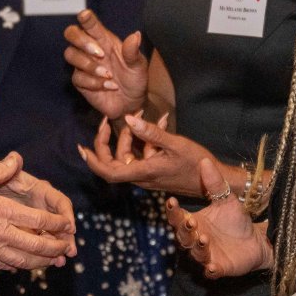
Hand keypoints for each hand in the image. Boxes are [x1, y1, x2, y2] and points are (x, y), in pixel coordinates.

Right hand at [0, 153, 75, 270]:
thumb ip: (0, 170)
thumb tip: (17, 157)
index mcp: (1, 211)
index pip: (38, 222)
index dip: (57, 225)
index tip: (67, 225)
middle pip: (37, 246)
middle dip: (56, 247)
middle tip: (66, 247)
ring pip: (24, 261)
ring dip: (42, 261)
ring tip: (53, 259)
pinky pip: (6, 266)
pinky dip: (20, 266)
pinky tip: (25, 264)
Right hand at [63, 9, 148, 118]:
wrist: (132, 103)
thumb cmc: (135, 79)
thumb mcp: (138, 66)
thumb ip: (133, 52)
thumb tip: (135, 35)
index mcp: (105, 40)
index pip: (91, 25)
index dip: (86, 18)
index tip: (85, 15)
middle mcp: (91, 49)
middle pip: (71, 33)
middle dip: (81, 40)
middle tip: (99, 53)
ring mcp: (83, 65)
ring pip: (70, 54)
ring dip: (89, 65)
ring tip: (109, 75)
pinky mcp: (80, 81)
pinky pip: (78, 77)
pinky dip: (94, 82)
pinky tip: (108, 86)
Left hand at [77, 113, 219, 197]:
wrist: (214, 181)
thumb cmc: (197, 163)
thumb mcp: (176, 144)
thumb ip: (151, 133)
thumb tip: (129, 119)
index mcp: (144, 172)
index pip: (109, 172)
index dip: (93, 161)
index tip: (81, 148)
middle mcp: (142, 177)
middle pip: (113, 163)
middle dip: (107, 142)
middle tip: (107, 121)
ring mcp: (148, 175)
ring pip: (127, 156)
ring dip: (130, 136)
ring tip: (144, 115)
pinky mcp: (155, 171)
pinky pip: (142, 155)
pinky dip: (145, 140)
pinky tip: (160, 123)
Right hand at [165, 157, 273, 278]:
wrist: (256, 239)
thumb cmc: (236, 220)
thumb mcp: (227, 199)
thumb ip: (215, 183)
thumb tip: (205, 161)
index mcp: (194, 222)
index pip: (178, 217)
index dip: (173, 211)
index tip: (171, 200)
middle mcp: (196, 239)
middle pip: (183, 236)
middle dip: (184, 229)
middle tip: (190, 220)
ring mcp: (207, 255)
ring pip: (195, 253)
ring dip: (198, 247)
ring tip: (204, 238)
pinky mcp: (219, 267)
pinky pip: (211, 271)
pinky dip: (210, 269)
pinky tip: (212, 266)